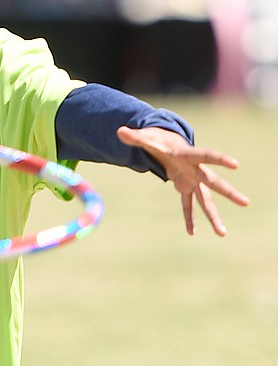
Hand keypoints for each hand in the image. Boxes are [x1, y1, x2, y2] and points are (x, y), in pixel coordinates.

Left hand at [116, 126, 247, 235]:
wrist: (166, 144)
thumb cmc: (157, 140)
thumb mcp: (146, 138)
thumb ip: (135, 137)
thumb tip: (119, 132)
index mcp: (188, 156)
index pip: (206, 156)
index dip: (220, 159)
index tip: (235, 165)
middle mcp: (195, 170)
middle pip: (214, 183)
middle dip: (229, 193)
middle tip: (245, 203)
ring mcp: (193, 180)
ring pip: (206, 200)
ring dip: (213, 217)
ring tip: (222, 233)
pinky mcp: (186, 187)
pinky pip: (189, 205)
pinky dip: (189, 218)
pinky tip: (192, 233)